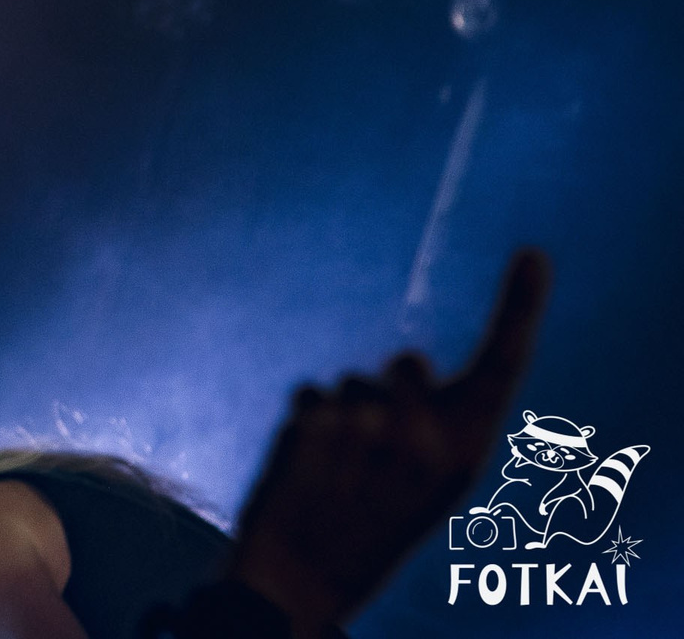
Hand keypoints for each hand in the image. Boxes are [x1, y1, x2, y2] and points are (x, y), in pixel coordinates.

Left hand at [228, 248, 549, 636]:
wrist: (303, 582)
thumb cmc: (371, 527)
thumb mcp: (425, 487)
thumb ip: (430, 424)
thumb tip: (413, 362)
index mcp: (466, 455)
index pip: (502, 368)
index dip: (519, 309)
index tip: (533, 254)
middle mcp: (426, 438)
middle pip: (408, 363)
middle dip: (388, 388)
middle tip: (372, 452)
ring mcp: (370, 430)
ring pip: (352, 384)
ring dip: (341, 414)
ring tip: (334, 472)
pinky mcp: (314, 424)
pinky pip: (310, 395)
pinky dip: (304, 423)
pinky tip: (302, 468)